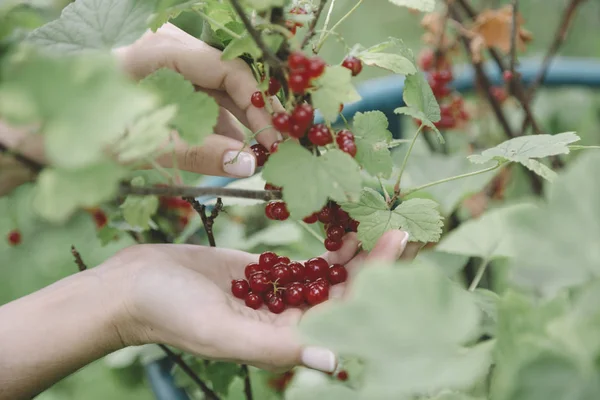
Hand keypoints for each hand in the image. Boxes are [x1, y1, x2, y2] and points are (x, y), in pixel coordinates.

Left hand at [0, 23, 280, 194]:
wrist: (26, 126)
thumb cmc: (73, 128)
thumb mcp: (137, 144)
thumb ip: (195, 152)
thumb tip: (248, 163)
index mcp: (159, 50)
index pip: (228, 69)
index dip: (258, 105)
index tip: (274, 140)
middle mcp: (167, 50)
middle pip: (227, 78)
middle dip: (254, 116)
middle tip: (275, 154)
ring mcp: (163, 66)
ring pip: (216, 92)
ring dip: (237, 126)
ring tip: (254, 161)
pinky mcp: (160, 85)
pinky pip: (199, 102)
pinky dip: (215, 128)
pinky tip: (226, 153)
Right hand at [99, 230, 409, 371]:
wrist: (134, 286)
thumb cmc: (171, 313)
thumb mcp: (222, 332)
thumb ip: (275, 349)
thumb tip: (335, 362)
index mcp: (284, 341)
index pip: (343, 313)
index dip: (375, 281)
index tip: (397, 245)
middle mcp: (287, 321)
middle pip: (344, 292)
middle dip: (373, 262)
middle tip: (400, 226)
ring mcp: (277, 295)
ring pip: (327, 275)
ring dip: (354, 251)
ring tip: (378, 220)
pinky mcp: (263, 272)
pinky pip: (304, 260)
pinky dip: (324, 244)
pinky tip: (342, 223)